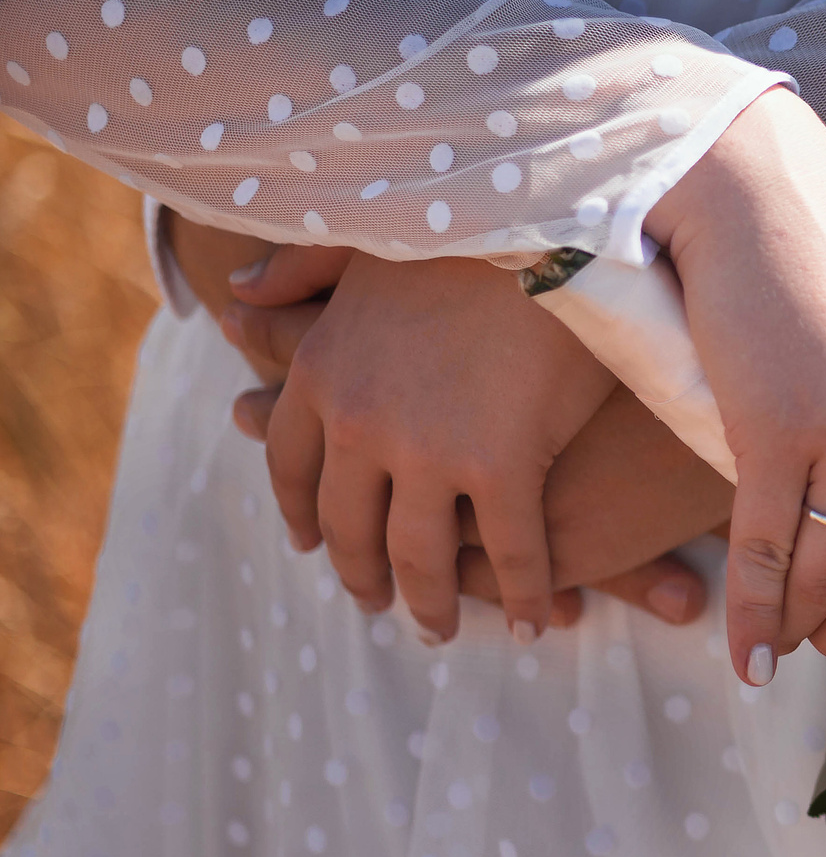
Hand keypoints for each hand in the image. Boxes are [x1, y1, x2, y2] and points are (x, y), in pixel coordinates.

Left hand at [244, 248, 617, 642]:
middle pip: (352, 527)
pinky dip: (523, 593)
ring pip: (422, 556)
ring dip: (433, 606)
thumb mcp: (374, 244)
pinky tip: (538, 619)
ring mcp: (430, 449)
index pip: (295, 468)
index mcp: (325, 369)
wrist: (560, 226)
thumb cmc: (479, 230)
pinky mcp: (504, 466)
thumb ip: (301, 272)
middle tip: (380, 605)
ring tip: (443, 630)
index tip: (316, 547)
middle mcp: (360, 420)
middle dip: (364, 576)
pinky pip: (510, 553)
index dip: (306, 516)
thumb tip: (233, 294)